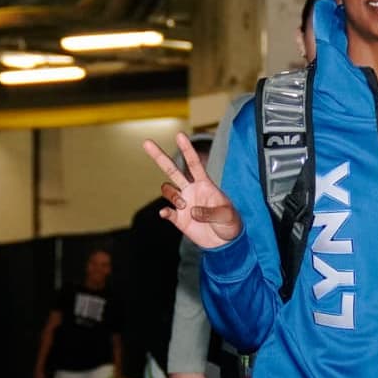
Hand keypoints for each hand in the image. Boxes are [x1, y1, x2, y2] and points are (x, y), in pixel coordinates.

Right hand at [141, 133, 240, 248]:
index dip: (187, 149)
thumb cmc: (230, 224)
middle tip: (146, 142)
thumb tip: (191, 210)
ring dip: (173, 196)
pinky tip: (166, 213)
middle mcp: (191, 190)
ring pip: (168, 190)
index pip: (194, 164)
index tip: (179, 134)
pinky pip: (167, 212)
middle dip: (159, 156)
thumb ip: (210, 212)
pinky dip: (165, 212)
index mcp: (205, 185)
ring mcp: (184, 204)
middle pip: (172, 170)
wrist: (225, 243)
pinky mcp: (179, 219)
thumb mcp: (227, 216)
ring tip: (185, 207)